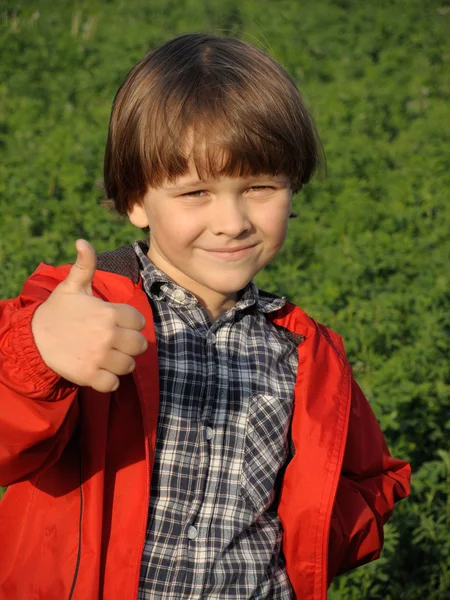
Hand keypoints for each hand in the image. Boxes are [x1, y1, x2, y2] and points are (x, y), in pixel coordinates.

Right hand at [31, 239, 147, 392]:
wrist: (33, 338)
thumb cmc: (58, 310)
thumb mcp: (71, 286)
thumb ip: (85, 265)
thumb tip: (82, 241)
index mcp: (108, 312)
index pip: (139, 321)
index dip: (132, 323)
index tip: (119, 324)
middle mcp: (107, 335)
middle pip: (140, 345)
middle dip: (131, 345)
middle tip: (117, 343)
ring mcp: (99, 356)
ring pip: (129, 365)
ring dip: (122, 363)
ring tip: (109, 357)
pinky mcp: (89, 375)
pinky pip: (114, 384)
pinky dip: (110, 381)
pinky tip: (101, 372)